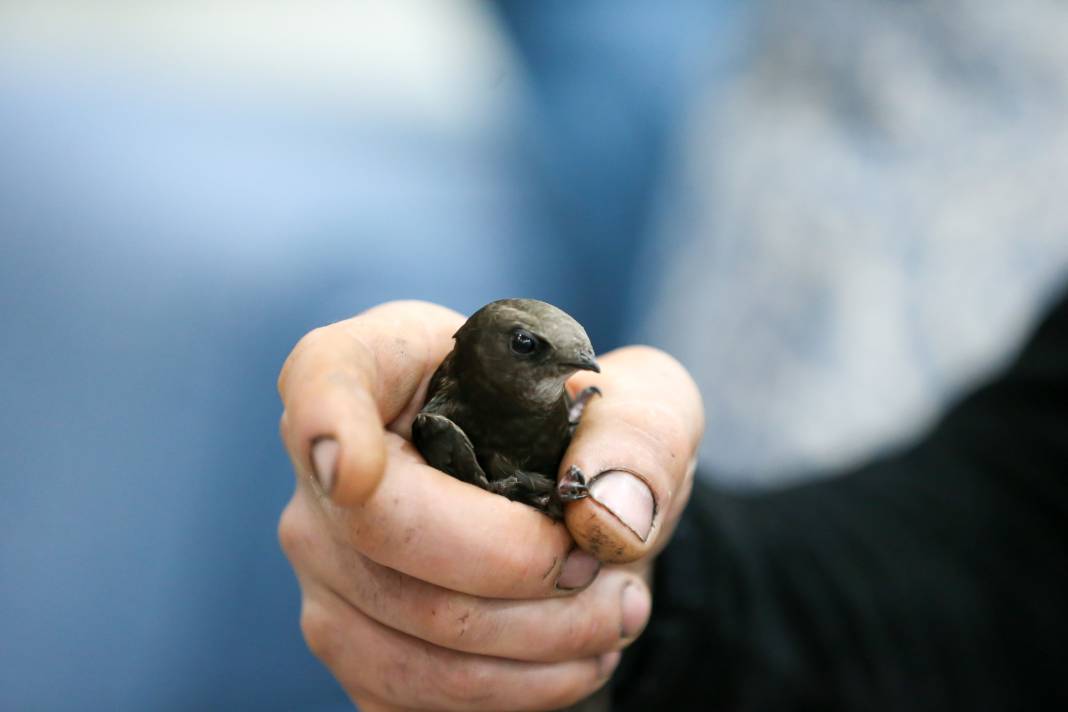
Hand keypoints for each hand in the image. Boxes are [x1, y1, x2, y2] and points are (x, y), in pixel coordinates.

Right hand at [277, 301, 702, 709]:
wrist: (579, 513)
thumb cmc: (593, 436)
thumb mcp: (645, 405)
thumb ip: (638, 439)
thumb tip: (605, 516)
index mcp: (388, 364)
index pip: (325, 377)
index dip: (326, 422)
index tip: (354, 468)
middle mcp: (332, 465)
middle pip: (385, 532)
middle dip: (523, 569)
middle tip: (603, 567)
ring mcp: (328, 558)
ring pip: (410, 629)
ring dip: (540, 643)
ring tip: (614, 614)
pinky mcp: (350, 637)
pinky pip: (413, 693)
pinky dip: (515, 691)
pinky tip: (573, 655)